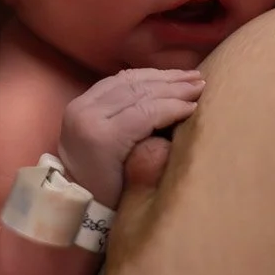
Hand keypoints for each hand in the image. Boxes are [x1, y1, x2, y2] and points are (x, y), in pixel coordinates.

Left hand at [59, 68, 204, 207]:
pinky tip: (163, 76)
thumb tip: (186, 116)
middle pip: (138, 91)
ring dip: (161, 77)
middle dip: (173, 86)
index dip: (174, 105)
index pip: (146, 111)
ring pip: (128, 81)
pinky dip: (143, 77)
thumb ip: (159, 149)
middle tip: (200, 83)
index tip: (198, 103)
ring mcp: (81, 104)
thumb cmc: (110, 198)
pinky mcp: (81, 101)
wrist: (73, 197)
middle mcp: (87, 114)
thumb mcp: (139, 180)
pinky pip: (116, 81)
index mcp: (101, 137)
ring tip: (188, 75)